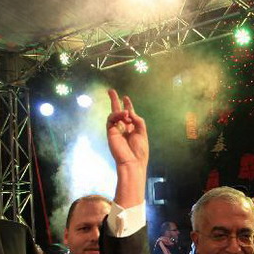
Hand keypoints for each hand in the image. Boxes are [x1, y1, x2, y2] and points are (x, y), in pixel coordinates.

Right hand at [106, 89, 147, 207]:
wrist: (132, 162)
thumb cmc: (139, 151)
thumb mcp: (143, 133)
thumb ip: (138, 121)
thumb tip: (130, 112)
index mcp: (132, 129)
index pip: (128, 115)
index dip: (128, 106)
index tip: (126, 98)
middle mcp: (123, 128)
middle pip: (117, 112)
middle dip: (114, 101)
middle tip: (111, 90)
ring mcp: (116, 130)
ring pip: (114, 114)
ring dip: (120, 110)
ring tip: (126, 113)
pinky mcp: (110, 132)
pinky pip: (111, 119)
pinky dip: (117, 115)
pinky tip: (124, 115)